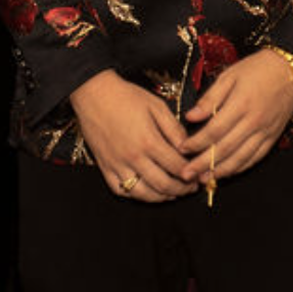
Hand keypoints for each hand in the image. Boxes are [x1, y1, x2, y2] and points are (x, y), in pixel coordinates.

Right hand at [68, 70, 197, 201]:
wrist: (94, 94)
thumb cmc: (126, 96)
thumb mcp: (157, 106)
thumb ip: (174, 129)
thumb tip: (188, 147)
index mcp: (149, 141)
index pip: (176, 166)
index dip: (191, 174)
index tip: (199, 175)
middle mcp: (133, 157)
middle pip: (163, 184)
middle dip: (181, 189)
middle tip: (190, 188)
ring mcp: (117, 165)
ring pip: (143, 194)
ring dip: (161, 197)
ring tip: (172, 193)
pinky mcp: (105, 167)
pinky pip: (121, 190)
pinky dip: (136, 196)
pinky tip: (147, 191)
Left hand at [178, 48, 292, 183]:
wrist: (290, 68)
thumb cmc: (257, 68)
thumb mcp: (229, 75)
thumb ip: (210, 98)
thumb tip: (191, 116)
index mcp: (240, 104)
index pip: (214, 130)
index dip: (196, 142)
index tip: (182, 149)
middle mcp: (254, 121)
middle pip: (225, 148)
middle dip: (203, 164)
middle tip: (186, 174)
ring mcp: (265, 131)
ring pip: (240, 158)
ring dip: (220, 171)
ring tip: (203, 179)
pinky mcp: (273, 136)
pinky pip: (256, 157)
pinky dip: (240, 167)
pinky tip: (227, 172)